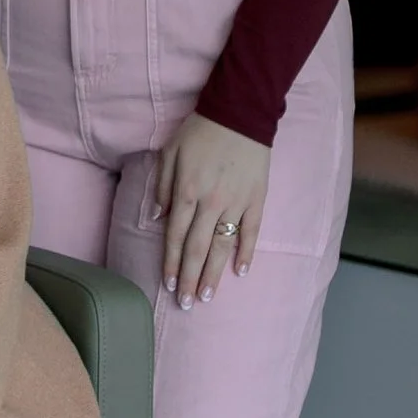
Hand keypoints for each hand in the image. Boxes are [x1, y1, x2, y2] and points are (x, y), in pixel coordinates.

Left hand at [153, 110, 271, 306]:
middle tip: (188, 304)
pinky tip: (241, 272)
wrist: (240, 112)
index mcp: (187, 192)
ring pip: (222, 246)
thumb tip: (160, 218)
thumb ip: (163, 186)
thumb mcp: (170, 152)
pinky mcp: (257, 199)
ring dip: (214, 273)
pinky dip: (246, 252)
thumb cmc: (201, 131)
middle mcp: (210, 202)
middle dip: (191, 279)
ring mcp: (236, 203)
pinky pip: (252, 231)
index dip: (172, 263)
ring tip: (208, 296)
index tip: (169, 285)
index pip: (176, 236)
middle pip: (198, 249)